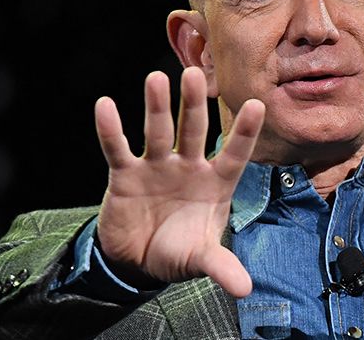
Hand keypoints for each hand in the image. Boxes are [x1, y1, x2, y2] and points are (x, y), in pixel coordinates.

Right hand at [93, 66, 264, 297]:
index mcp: (215, 185)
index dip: (245, 133)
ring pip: (158, 132)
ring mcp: (157, 168)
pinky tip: (106, 105)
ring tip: (157, 77)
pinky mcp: (126, 175)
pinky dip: (111, 130)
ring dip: (156, 106)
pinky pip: (117, 149)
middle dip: (193, 105)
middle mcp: (189, 168)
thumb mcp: (200, 260)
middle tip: (194, 73)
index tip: (257, 104)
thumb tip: (245, 289)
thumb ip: (221, 268)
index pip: (235, 155)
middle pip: (194, 131)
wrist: (139, 262)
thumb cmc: (179, 253)